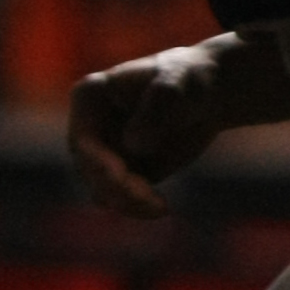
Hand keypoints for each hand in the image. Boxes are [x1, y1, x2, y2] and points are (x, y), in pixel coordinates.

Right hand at [69, 39, 239, 217]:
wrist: (207, 95)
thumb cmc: (189, 80)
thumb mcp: (177, 86)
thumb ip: (157, 109)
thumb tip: (133, 144)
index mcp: (89, 97)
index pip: (82, 136)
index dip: (96, 160)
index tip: (120, 176)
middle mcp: (88, 127)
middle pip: (89, 168)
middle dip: (116, 186)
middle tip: (150, 198)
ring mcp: (104, 152)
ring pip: (101, 188)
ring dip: (127, 202)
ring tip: (160, 207)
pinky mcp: (122, 172)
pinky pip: (120, 198)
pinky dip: (136, 208)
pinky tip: (161, 208)